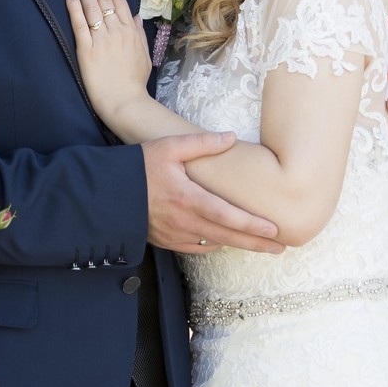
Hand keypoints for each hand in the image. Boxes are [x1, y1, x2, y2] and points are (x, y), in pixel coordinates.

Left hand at [66, 0, 152, 123]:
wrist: (126, 103)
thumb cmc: (134, 83)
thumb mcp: (144, 56)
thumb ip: (140, 35)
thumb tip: (138, 18)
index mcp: (131, 31)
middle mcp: (118, 31)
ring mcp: (102, 39)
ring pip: (92, 6)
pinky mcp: (87, 50)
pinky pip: (80, 24)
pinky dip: (75, 7)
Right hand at [142, 131, 284, 254]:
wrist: (106, 192)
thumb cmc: (138, 166)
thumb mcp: (168, 147)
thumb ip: (201, 143)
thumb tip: (230, 137)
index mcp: (187, 197)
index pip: (226, 215)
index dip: (251, 225)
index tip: (274, 230)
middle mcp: (183, 220)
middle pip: (227, 237)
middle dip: (256, 244)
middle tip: (281, 247)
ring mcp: (174, 234)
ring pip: (214, 244)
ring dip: (239, 246)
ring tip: (261, 246)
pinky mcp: (166, 240)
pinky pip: (196, 248)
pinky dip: (214, 246)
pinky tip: (225, 241)